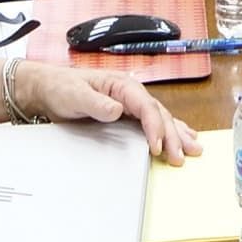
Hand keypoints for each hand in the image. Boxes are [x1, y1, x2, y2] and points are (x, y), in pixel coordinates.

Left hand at [14, 61, 200, 164]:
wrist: (47, 88)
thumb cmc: (60, 88)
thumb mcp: (74, 95)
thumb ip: (96, 102)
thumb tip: (117, 109)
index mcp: (122, 85)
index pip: (146, 107)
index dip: (154, 127)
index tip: (157, 148)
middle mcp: (130, 94)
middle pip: (159, 114)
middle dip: (173, 135)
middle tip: (182, 156)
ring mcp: (130, 104)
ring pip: (161, 118)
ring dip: (177, 134)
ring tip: (194, 149)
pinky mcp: (126, 114)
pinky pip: (152, 123)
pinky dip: (168, 131)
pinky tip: (182, 137)